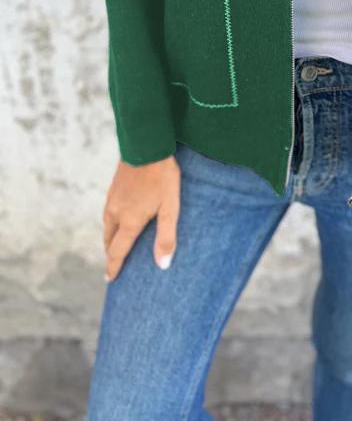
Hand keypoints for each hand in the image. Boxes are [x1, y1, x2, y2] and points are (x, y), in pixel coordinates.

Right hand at [102, 155, 179, 281]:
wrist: (146, 146)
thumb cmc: (162, 177)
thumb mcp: (170, 207)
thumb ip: (166, 236)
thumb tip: (163, 265)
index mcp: (129, 222)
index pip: (117, 252)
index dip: (113, 267)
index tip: (110, 279)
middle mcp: (116, 213)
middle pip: (109, 240)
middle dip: (111, 254)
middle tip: (114, 264)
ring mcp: (112, 199)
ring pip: (107, 225)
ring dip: (110, 238)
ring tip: (117, 244)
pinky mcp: (113, 187)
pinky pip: (109, 212)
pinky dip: (111, 222)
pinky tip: (119, 217)